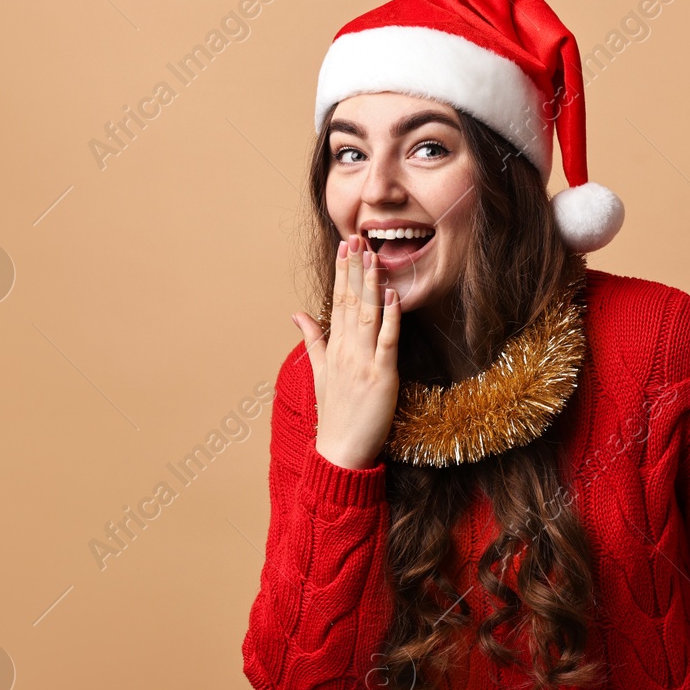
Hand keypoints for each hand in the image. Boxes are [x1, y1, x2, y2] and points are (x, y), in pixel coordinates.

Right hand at [290, 234, 400, 469]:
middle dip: (355, 270)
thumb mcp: (318, 372)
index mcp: (333, 348)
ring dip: (371, 285)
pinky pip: (387, 342)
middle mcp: (346, 351)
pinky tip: (392, 296)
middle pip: (351, 302)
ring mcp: (363, 363)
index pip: (337, 302)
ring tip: (373, 257)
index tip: (345, 247)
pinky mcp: (382, 376)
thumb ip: (312, 341)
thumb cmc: (334, 414)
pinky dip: (390, 318)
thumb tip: (297, 313)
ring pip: (367, 316)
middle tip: (358, 239)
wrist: (341, 450)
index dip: (342, 273)